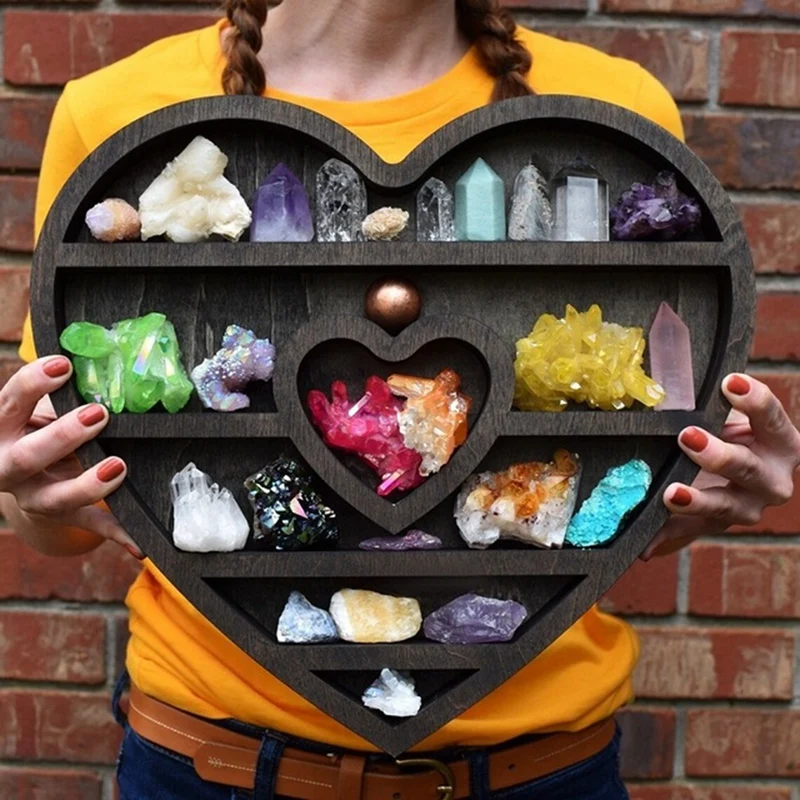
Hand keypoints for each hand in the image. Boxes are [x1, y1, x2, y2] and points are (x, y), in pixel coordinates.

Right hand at [0, 356, 140, 556]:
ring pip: (54, 500)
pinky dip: (117, 533)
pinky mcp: (61, 514)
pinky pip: (89, 525)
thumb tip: (101, 364)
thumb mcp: (38, 407)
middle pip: (27, 457)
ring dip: (87, 485)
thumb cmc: (36, 423)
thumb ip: (60, 395)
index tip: (64, 365)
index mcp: (1, 428)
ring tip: (118, 466)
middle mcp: (9, 466)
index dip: (32, 385)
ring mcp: (33, 495)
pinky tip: (140, 544)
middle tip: (98, 414)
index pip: (9, 403)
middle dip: (62, 436)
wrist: (22, 467)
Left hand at [643, 374, 799, 559]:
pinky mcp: (718, 525)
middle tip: (687, 436)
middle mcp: (773, 478)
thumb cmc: (728, 431)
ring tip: (672, 494)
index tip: (729, 383)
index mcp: (780, 441)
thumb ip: (710, 406)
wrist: (726, 467)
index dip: (754, 401)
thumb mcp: (726, 417)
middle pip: (750, 468)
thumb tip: (681, 388)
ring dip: (697, 501)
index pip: (772, 418)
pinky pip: (692, 531)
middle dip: (719, 454)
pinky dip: (667, 535)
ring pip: (726, 506)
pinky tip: (647, 544)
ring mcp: (748, 507)